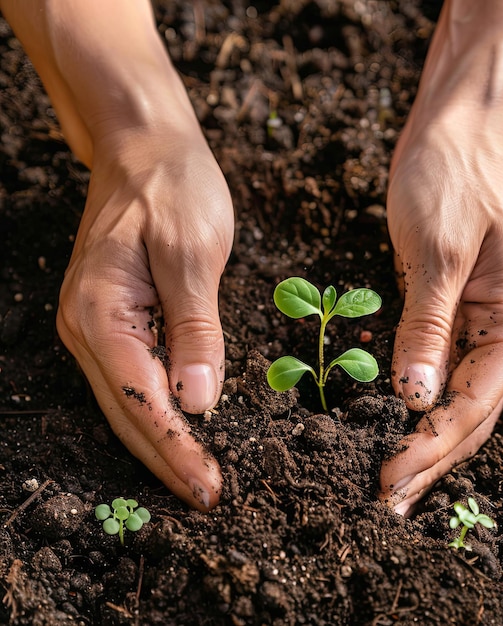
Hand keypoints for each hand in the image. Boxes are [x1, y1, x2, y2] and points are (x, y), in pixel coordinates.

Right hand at [57, 130, 233, 510]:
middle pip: (128, 413)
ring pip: (128, 402)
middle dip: (168, 459)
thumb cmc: (173, 191)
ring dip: (162, 441)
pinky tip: (181, 427)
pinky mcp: (115, 319)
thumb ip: (195, 328)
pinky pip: (134, 377)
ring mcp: (97, 326)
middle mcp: (89, 329)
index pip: (142, 402)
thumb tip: (197, 400)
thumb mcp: (192, 255)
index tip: (207, 488)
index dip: (177, 450)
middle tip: (207, 497)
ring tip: (196, 476)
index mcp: (102, 315)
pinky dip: (158, 409)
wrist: (147, 150)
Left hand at [379, 114, 502, 515]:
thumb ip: (429, 326)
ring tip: (387, 479)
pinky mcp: (451, 308)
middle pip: (466, 413)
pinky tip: (387, 421)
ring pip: (451, 396)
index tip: (387, 481)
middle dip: (426, 459)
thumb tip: (416, 398)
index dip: (427, 447)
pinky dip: (411, 398)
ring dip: (419, 438)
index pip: (471, 404)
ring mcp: (479, 321)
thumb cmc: (454, 175)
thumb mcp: (439, 250)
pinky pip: (434, 365)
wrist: (460, 127)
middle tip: (385, 502)